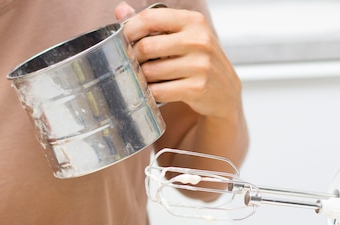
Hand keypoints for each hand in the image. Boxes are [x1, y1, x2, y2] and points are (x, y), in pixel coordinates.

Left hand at [115, 2, 241, 120]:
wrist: (224, 90)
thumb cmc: (198, 59)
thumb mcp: (181, 35)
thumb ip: (152, 22)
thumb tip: (120, 10)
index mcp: (193, 21)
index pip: (151, 18)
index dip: (129, 29)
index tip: (122, 40)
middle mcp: (199, 40)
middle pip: (146, 47)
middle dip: (132, 58)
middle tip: (132, 64)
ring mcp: (200, 65)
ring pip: (150, 72)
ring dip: (141, 78)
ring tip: (145, 78)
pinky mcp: (197, 88)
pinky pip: (158, 91)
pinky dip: (150, 93)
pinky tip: (153, 91)